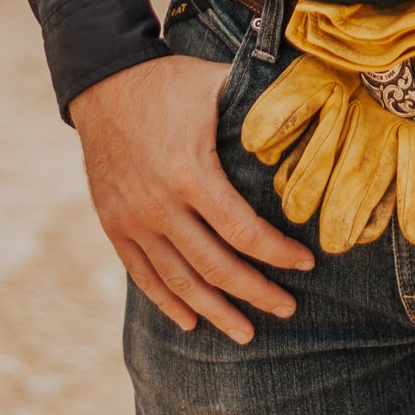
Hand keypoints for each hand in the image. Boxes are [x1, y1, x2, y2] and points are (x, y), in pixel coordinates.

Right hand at [71, 55, 313, 343]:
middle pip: (215, 266)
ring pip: (179, 281)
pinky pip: (142, 275)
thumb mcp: (216, 84)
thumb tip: (313, 104)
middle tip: (286, 309)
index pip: (243, 231)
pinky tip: (191, 321)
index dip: (278, 253)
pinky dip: (167, 302)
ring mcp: (133, 220)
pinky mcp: (114, 225)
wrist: (101, 82)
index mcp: (190, 174)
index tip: (307, 263)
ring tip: (245, 333)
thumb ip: (261, 102)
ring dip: (215, 311)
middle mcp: (160, 206)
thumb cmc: (169, 82)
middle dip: (255, 292)